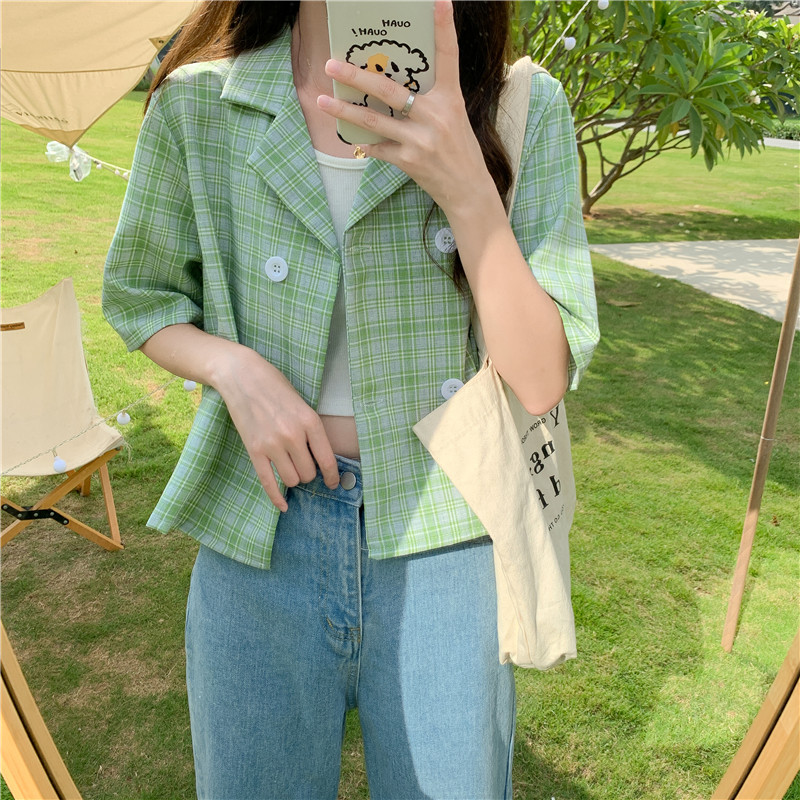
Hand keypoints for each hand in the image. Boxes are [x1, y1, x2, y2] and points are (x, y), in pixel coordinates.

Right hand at [215, 347, 339, 511]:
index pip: (327, 460)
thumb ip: (312, 430)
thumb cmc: (275, 387)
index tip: (333, 483)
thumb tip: (321, 459)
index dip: (332, 476)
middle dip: (309, 473)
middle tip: (303, 464)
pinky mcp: (254, 450)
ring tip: (290, 467)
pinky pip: (268, 482)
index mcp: (310, 422)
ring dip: (293, 478)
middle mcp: (293, 436)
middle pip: (308, 474)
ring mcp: (272, 444)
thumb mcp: (302, 404)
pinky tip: (283, 506)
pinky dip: (277, 498)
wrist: (242, 376)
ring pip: (291, 479)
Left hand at [316, 0, 495, 214]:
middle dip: (357, 76)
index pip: (448, 56)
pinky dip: (365, 144)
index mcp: (450, 99)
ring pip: (374, 120)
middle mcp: (436, 116)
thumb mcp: (454, 119)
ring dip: (345, 110)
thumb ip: (430, 101)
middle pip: (389, 90)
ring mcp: (421, 140)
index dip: (444, 27)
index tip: (439, 0)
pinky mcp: (410, 161)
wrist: (468, 191)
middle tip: (332, 64)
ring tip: (324, 100)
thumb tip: (395, 88)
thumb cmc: (461, 152)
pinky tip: (353, 138)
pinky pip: (379, 148)